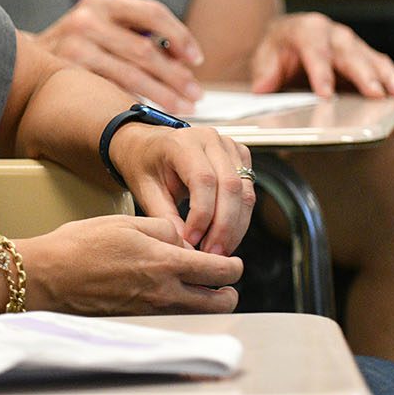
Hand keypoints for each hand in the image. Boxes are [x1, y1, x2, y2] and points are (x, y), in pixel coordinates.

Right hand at [18, 216, 242, 314]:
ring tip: (198, 287)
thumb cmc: (80, 246)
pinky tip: (168, 293)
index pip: (220, 271)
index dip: (233, 267)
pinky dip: (181, 308)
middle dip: (227, 292)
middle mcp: (164, 293)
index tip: (233, 262)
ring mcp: (152, 312)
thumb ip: (163, 230)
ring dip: (206, 303)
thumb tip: (183, 243)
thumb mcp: (126, 223)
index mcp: (165, 263)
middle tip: (222, 280)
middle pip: (218, 303)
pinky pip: (173, 318)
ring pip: (198, 314)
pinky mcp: (138, 321)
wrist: (48, 277)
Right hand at [36, 0, 204, 115]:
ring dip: (162, 94)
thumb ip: (136, 33)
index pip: (152, 13)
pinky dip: (134, 102)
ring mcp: (75, 47)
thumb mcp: (102, 23)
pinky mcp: (68, 74)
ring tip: (182, 107)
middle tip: (195, 94)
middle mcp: (88, 19)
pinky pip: (111, 91)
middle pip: (145, 49)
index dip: (180, 37)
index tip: (196, 60)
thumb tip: (183, 60)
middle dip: (176, 75)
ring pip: (130, 75)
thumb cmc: (76, 44)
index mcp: (103, 1)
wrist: (24, 60)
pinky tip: (150, 112)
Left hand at [107, 123, 253, 255]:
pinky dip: (240, 218)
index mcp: (183, 142)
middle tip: (213, 254)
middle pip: (230, 186)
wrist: (148, 145)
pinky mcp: (239, 157)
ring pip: (244, 192)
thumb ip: (164, 216)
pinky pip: (248, 191)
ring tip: (220, 250)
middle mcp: (210, 139)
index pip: (203, 180)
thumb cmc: (145, 164)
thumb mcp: (145, 190)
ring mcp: (228, 146)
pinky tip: (226, 236)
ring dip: (236, 226)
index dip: (202, 215)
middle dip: (224, 227)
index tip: (192, 241)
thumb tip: (185, 247)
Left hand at [249, 12, 393, 100]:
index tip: (326, 95)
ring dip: (389, 77)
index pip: (314, 51)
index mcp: (307, 30)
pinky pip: (384, 65)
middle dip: (364, 75)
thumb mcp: (265, 56)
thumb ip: (265, 71)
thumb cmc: (280, 48)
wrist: (289, 36)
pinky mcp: (365, 55)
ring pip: (372, 59)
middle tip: (376, 95)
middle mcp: (334, 34)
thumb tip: (263, 87)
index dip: (320, 73)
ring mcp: (352, 44)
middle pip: (349, 55)